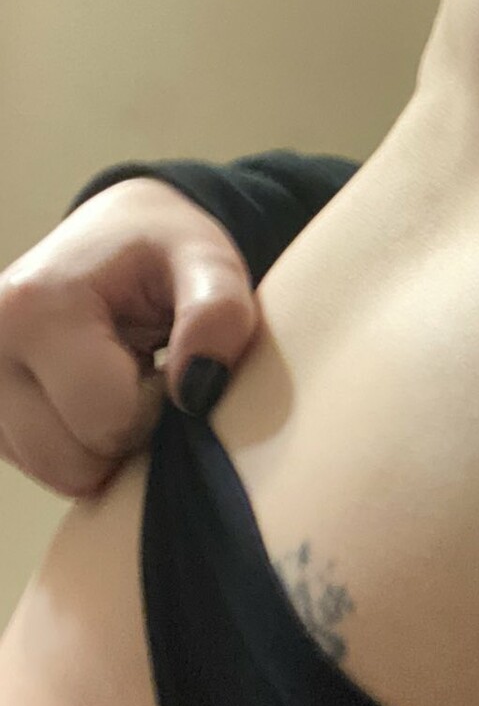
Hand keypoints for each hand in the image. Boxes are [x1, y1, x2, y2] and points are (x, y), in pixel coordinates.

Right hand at [0, 178, 258, 498]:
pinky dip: (81, 444)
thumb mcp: (209, 263)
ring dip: (105, 442)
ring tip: (119, 380)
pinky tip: (93, 394)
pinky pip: (46, 467)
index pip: (109, 420)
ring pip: (57, 473)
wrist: (116, 232)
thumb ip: (218, 315)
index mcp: (34, 308)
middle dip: (129, 432)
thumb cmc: (164, 248)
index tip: (167, 361)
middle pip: (74, 462)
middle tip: (144, 374)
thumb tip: (198, 392)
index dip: (160, 405)